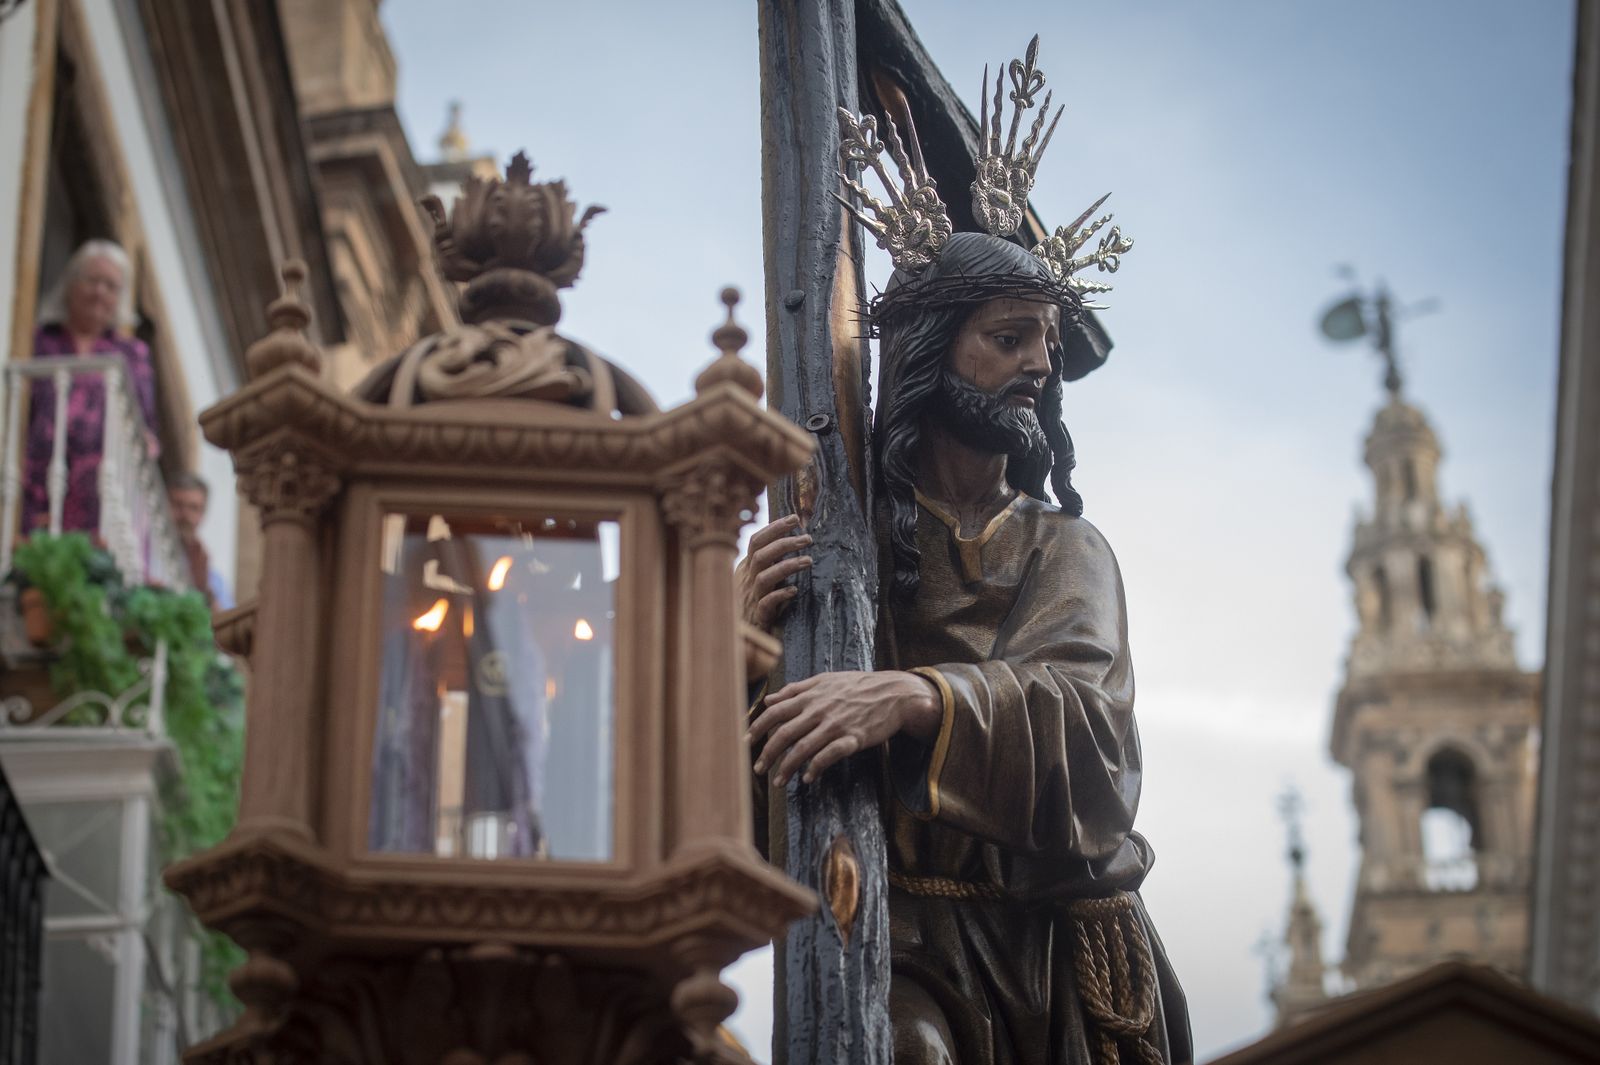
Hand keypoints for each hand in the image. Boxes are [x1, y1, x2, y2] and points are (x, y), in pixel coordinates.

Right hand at [735, 513, 811, 633]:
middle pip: (761, 554)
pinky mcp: (758, 616)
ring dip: (787, 567)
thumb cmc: (754, 602)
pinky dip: (780, 595)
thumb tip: (791, 537)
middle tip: (808, 538)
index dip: (775, 528)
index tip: (795, 518)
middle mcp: (747, 579)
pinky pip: (767, 604)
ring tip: (808, 561)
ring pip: (765, 577)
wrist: (742, 634)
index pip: (756, 540)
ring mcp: (751, 597)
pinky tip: (794, 590)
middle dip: (784, 543)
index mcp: (747, 567)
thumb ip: (770, 561)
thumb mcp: (759, 577)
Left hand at [748, 669, 941, 785]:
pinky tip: (808, 778)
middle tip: (758, 770)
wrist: (894, 693)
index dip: (757, 728)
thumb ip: (795, 690)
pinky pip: (829, 755)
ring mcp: (836, 724)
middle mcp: (819, 709)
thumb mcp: (825, 680)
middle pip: (784, 733)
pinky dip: (816, 768)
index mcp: (810, 695)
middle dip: (767, 754)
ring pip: (803, 748)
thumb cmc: (857, 686)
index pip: (775, 712)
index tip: (745, 742)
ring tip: (778, 782)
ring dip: (787, 767)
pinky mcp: (853, 738)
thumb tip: (769, 700)